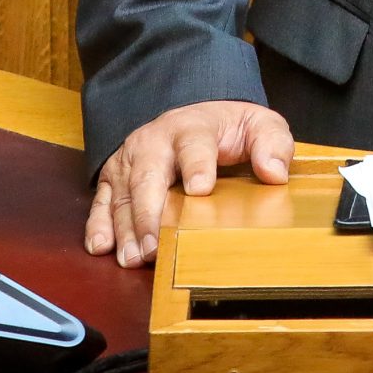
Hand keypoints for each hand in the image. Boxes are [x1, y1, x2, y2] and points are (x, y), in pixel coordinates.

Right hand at [83, 100, 294, 267]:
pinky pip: (102, 200)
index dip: (197, 165)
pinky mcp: (115, 176)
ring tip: (133, 258)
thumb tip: (274, 172)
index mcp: (193, 128)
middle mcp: (155, 142)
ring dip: (125, 228)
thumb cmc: (229, 128)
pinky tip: (101, 247)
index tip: (200, 189)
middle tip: (154, 247)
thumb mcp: (259, 126)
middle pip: (148, 175)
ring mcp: (131, 159)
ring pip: (123, 194)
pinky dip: (98, 224)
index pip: (194, 145)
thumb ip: (272, 144)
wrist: (196, 114)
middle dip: (149, 213)